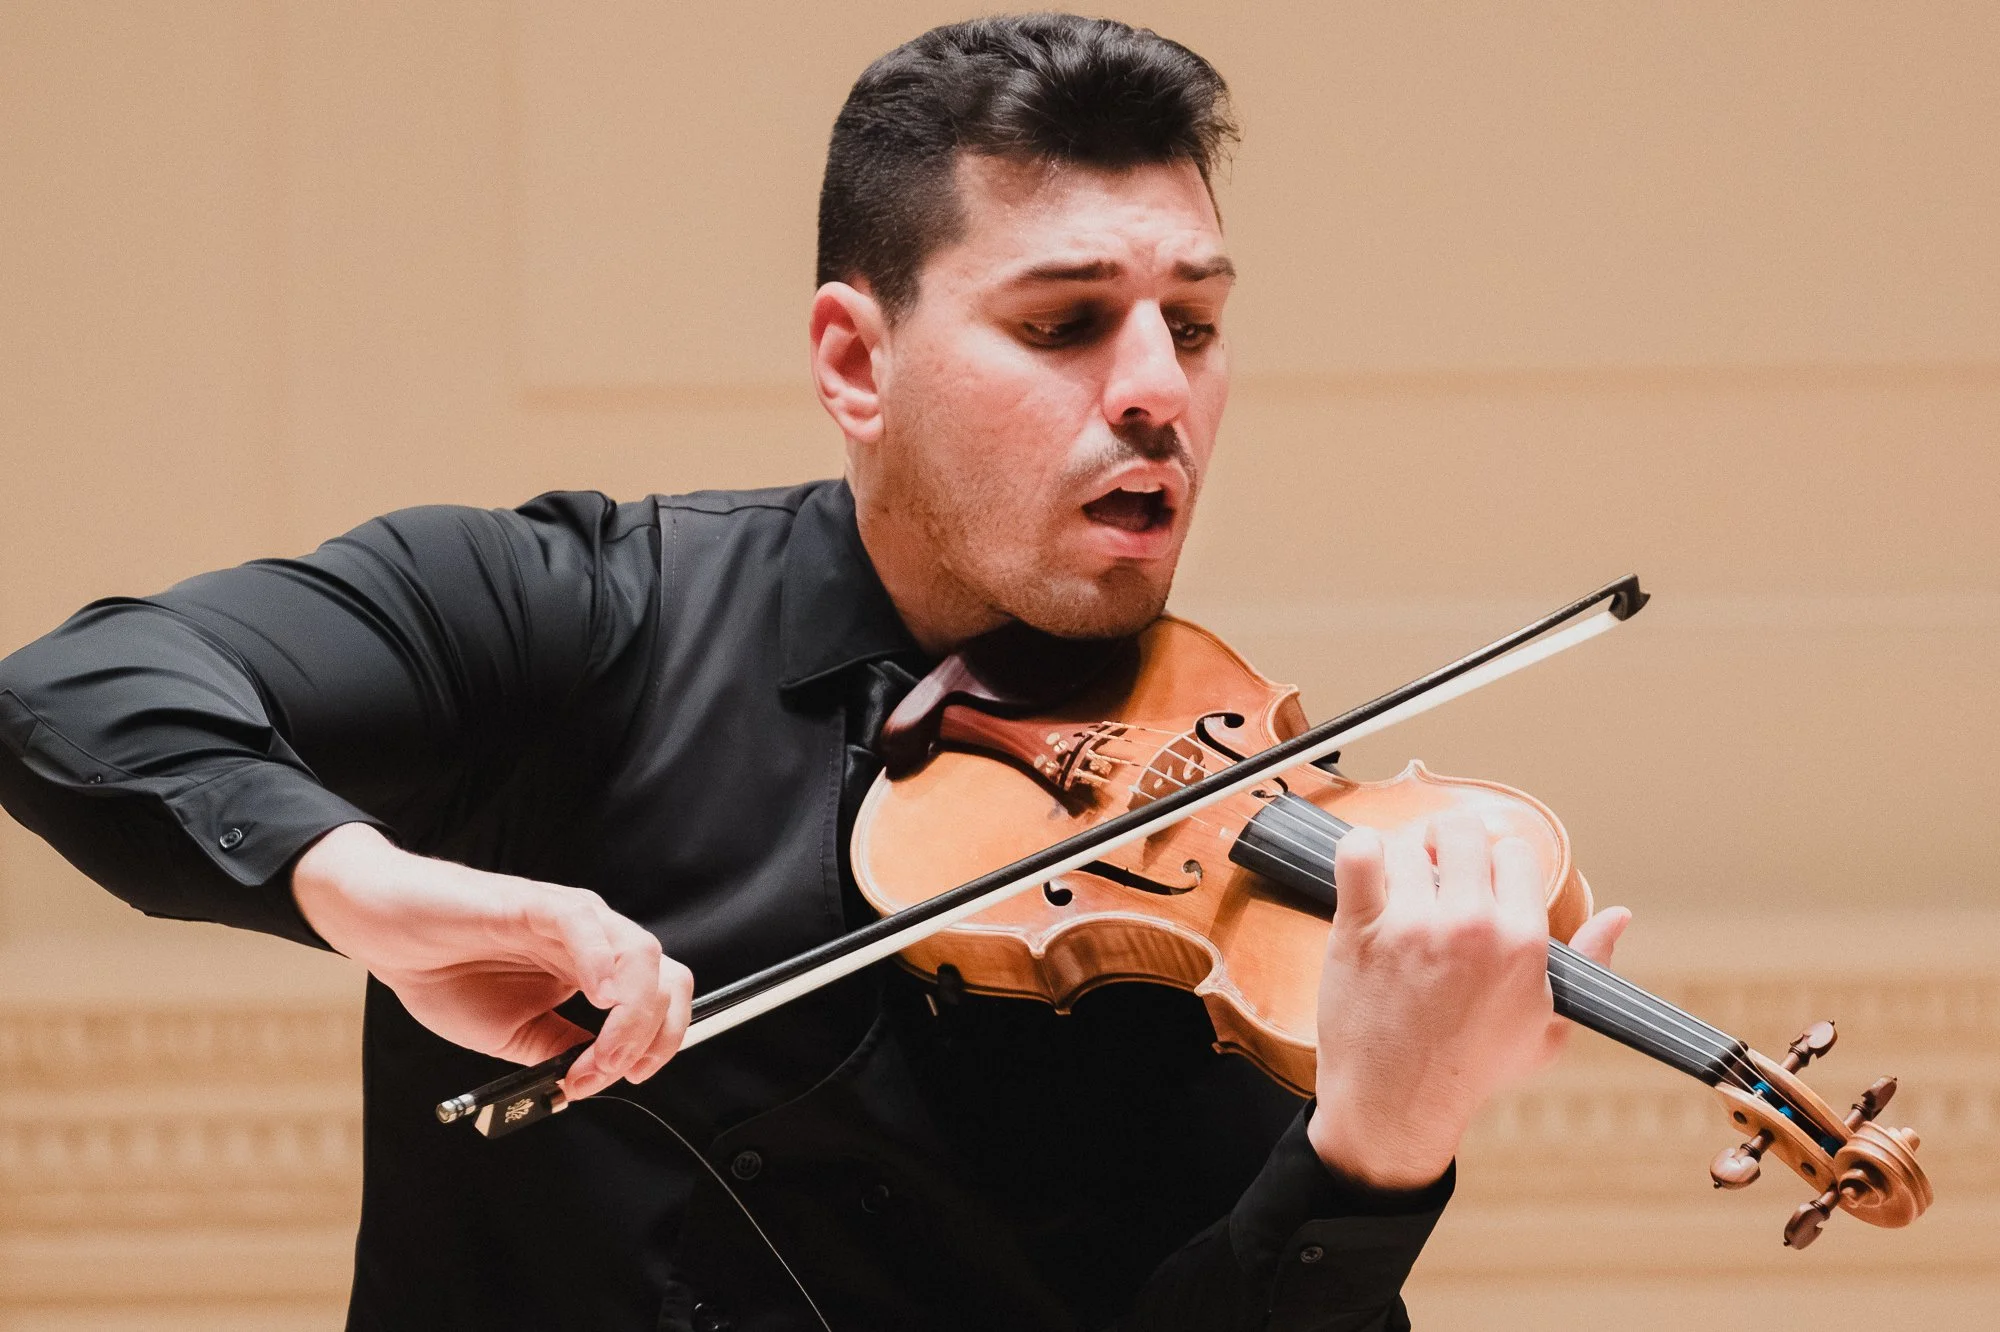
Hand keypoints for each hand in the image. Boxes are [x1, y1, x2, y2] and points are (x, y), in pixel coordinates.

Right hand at [291, 822, 691, 1098]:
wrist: (387, 935)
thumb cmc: (443, 972)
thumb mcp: (514, 1034)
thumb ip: (559, 1050)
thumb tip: (593, 1081)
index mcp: (592, 972)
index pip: (660, 1000)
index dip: (657, 1044)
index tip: (623, 1080)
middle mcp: (592, 943)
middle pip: (665, 977)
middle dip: (655, 1035)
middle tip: (614, 1072)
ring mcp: (568, 919)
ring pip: (640, 953)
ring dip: (633, 1014)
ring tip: (602, 1052)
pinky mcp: (533, 901)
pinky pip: (584, 922)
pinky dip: (603, 961)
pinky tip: (597, 995)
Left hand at [1305, 813, 1629, 1189]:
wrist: (1397, 1105)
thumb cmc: (1473, 1069)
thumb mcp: (1549, 1027)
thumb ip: (1588, 962)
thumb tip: (1619, 914)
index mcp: (1523, 941)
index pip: (1515, 850)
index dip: (1495, 863)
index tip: (1478, 883)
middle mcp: (1471, 926)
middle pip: (1462, 830)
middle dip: (1449, 845)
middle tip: (1436, 876)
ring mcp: (1413, 925)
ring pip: (1409, 842)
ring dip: (1404, 859)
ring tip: (1401, 891)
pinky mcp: (1361, 929)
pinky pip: (1358, 853)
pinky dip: (1360, 851)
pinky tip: (1367, 873)